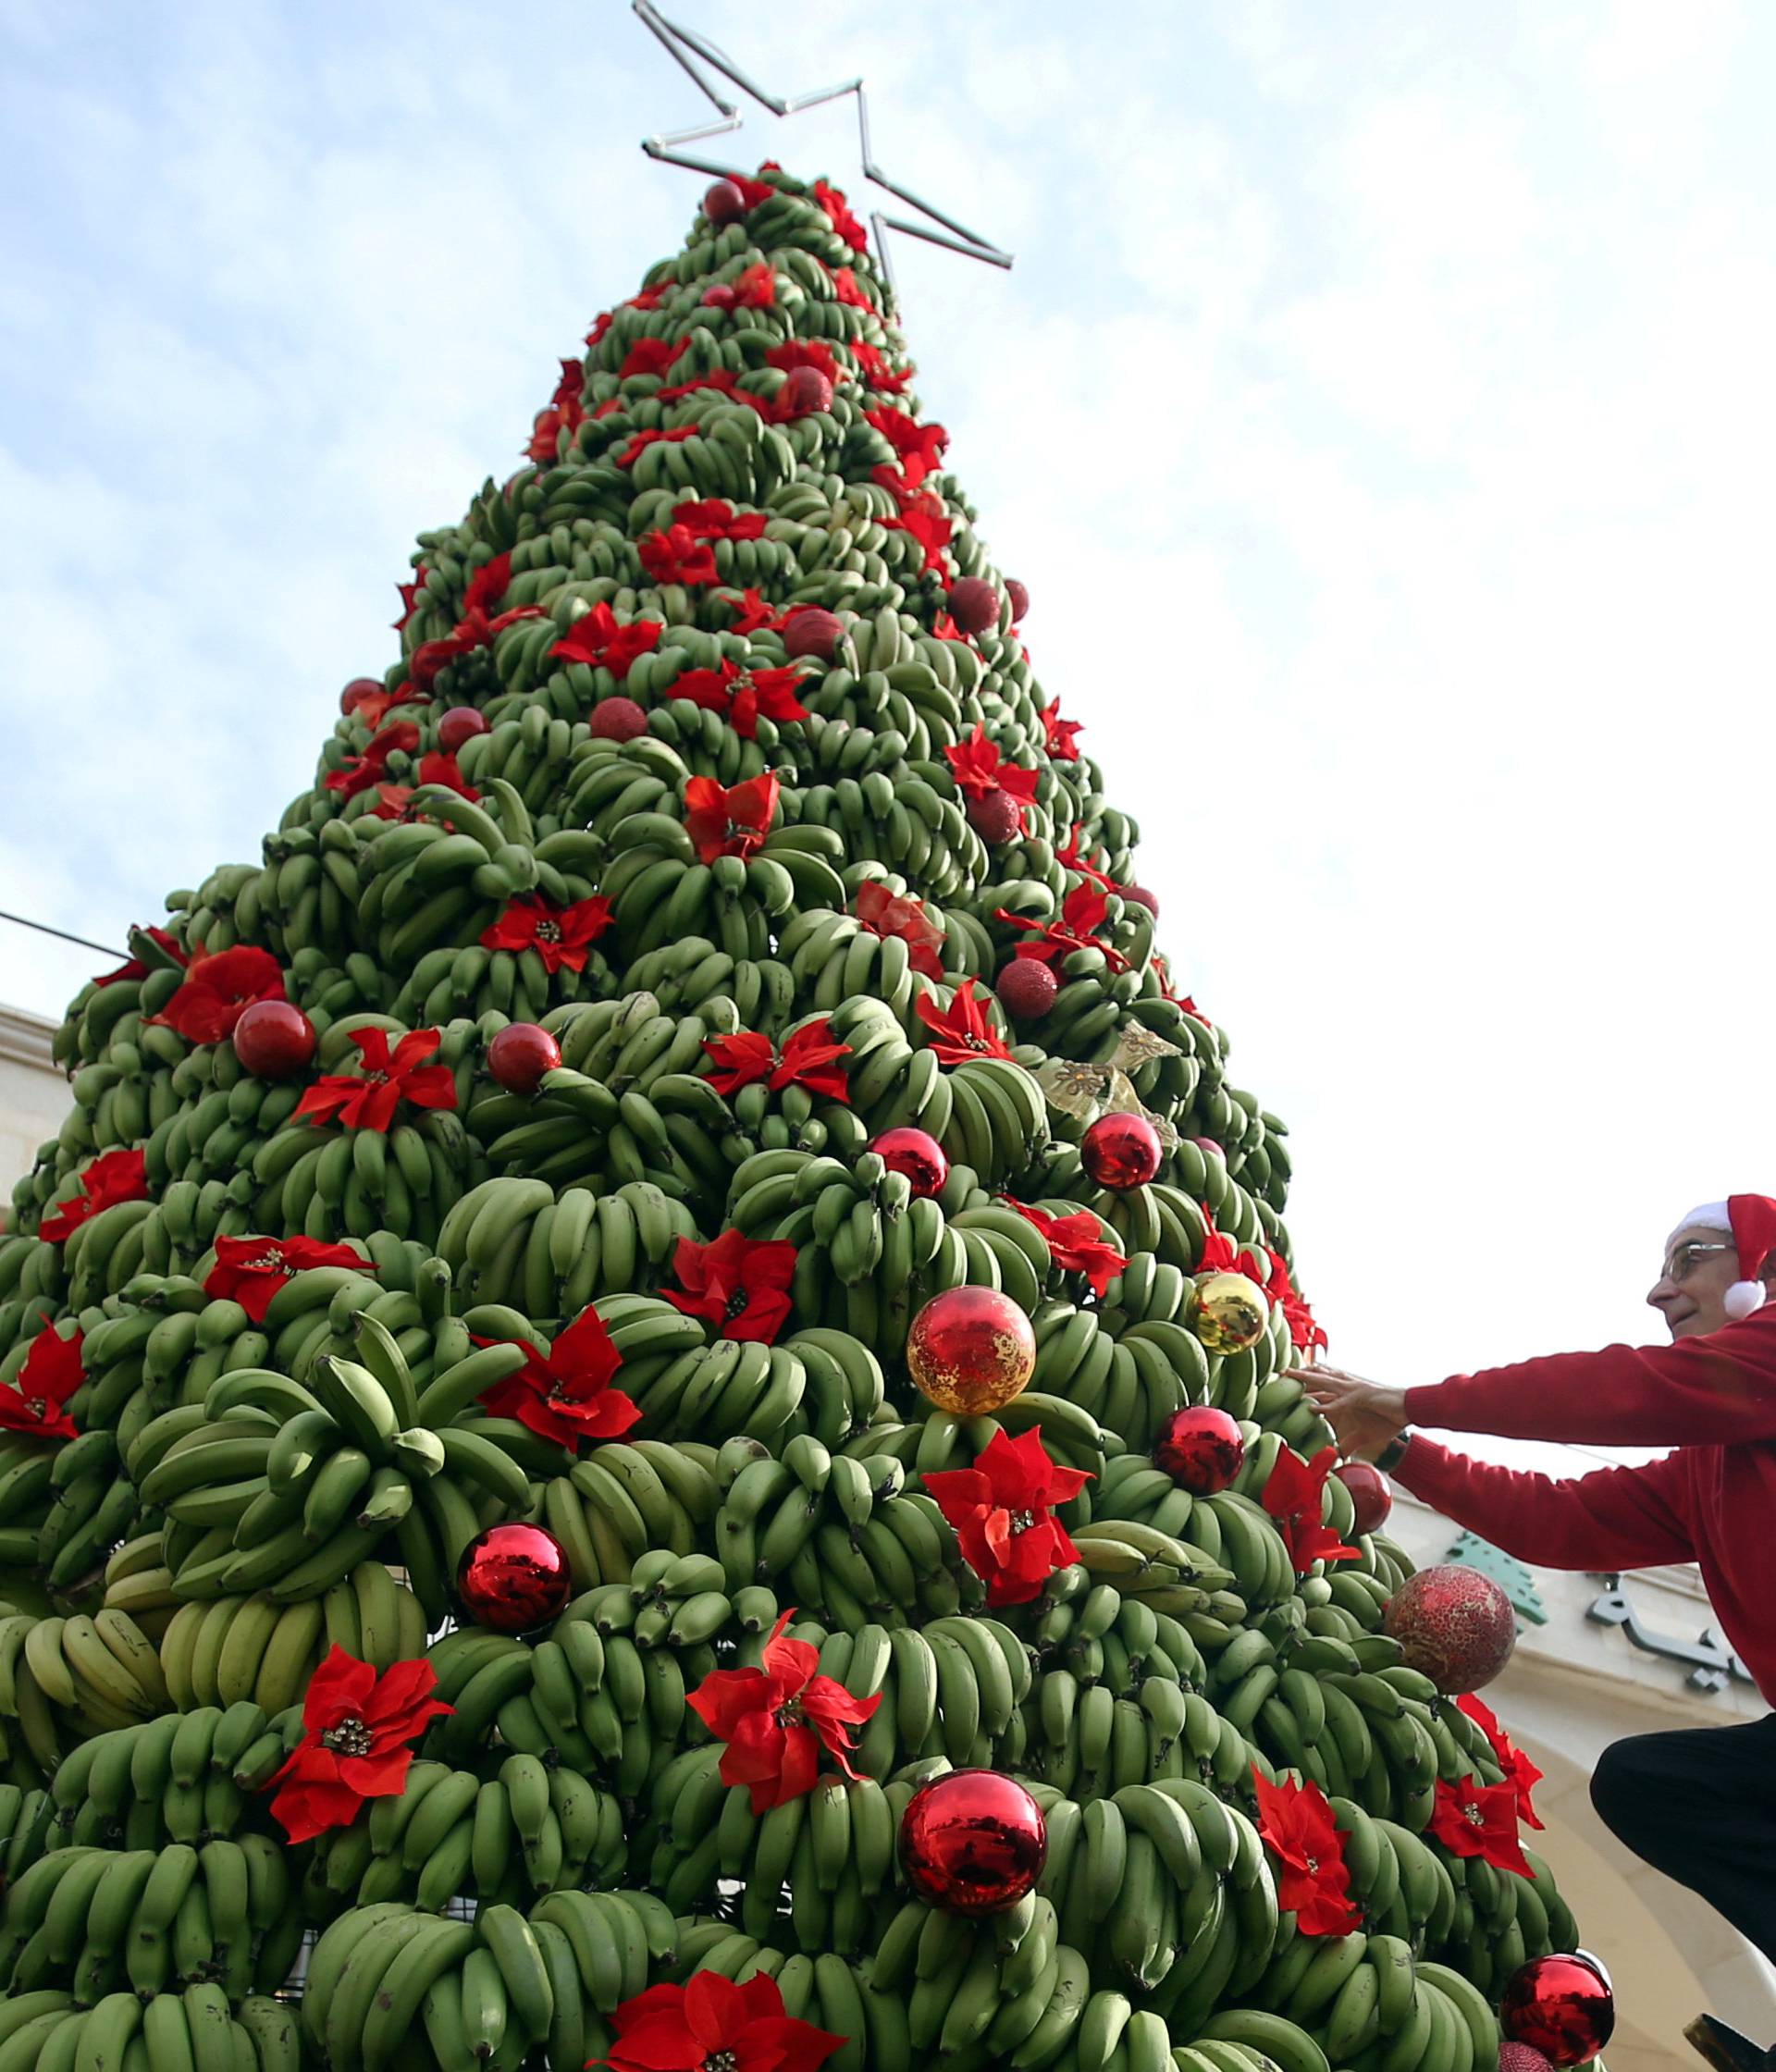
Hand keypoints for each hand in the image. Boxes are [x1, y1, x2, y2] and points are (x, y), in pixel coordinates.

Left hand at [1287, 1362, 1408, 1462]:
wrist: (1410, 1409)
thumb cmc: (1389, 1418)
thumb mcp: (1365, 1434)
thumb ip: (1350, 1444)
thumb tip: (1339, 1456)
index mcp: (1347, 1393)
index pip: (1322, 1385)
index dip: (1305, 1383)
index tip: (1287, 1382)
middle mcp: (1348, 1388)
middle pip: (1318, 1378)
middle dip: (1299, 1375)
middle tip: (1281, 1372)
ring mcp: (1355, 1390)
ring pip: (1325, 1383)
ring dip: (1306, 1379)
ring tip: (1289, 1376)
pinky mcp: (1364, 1396)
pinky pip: (1342, 1402)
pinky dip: (1328, 1406)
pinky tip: (1313, 1409)